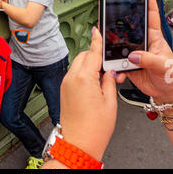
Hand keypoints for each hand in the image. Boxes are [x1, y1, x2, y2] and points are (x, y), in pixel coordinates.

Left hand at [60, 28, 116, 161]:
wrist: (78, 144)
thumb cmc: (93, 128)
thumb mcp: (110, 102)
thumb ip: (110, 82)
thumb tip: (110, 73)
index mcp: (84, 78)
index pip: (92, 52)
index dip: (96, 40)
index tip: (97, 29)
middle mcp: (71, 78)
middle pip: (84, 56)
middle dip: (94, 56)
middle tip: (109, 68)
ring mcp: (65, 83)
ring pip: (78, 64)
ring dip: (88, 65)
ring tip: (102, 80)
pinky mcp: (63, 89)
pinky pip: (73, 74)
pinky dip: (82, 73)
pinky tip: (92, 85)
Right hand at [117, 0, 172, 104]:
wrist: (167, 95)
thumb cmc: (172, 77)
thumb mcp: (165, 66)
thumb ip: (150, 59)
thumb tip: (134, 55)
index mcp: (155, 37)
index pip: (152, 14)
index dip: (149, 0)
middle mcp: (143, 43)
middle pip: (128, 25)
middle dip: (118, 17)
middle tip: (107, 7)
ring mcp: (134, 53)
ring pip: (119, 43)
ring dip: (111, 44)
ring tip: (104, 42)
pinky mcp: (128, 65)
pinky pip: (116, 62)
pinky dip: (113, 66)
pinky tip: (116, 71)